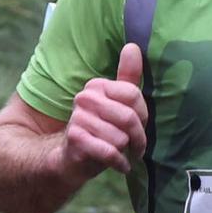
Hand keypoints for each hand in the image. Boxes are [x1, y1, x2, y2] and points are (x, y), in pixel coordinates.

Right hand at [61, 42, 147, 178]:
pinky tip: (121, 166)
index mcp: (96, 86)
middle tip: (136, 146)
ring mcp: (78, 118)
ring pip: (121, 137)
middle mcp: (85, 98)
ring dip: (127, 152)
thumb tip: (132, 46)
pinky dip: (119, 163)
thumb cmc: (99, 131)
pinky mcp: (75, 139)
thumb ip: (127, 78)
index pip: (133, 95)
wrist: (68, 159)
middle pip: (130, 117)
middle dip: (138, 137)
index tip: (140, 126)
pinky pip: (109, 152)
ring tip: (123, 154)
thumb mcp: (115, 105)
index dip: (142, 116)